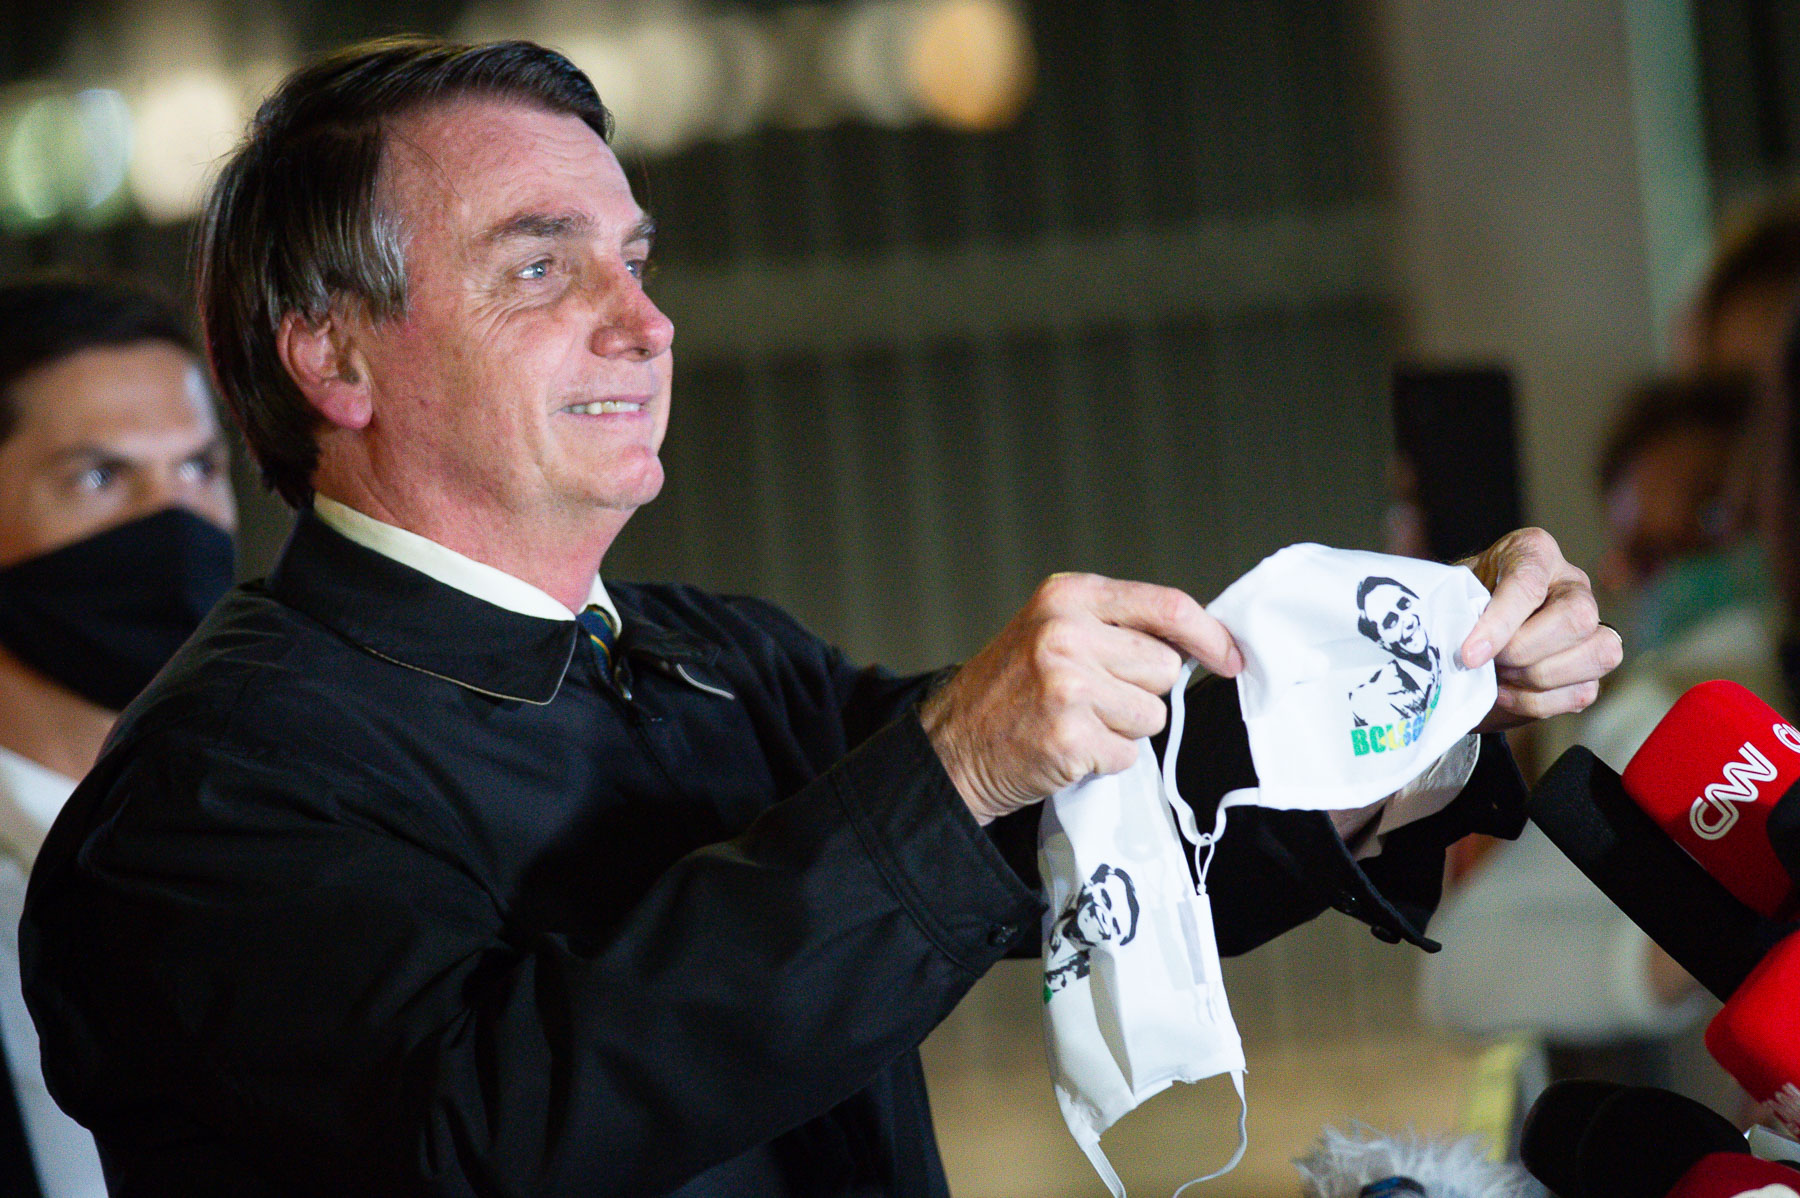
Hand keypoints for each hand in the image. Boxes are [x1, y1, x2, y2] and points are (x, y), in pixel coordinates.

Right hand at [919, 573, 1243, 823]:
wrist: (951, 747)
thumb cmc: (1009, 691)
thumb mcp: (1053, 630)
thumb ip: (1116, 626)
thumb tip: (1198, 644)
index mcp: (1068, 596)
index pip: (1167, 606)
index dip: (1208, 636)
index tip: (1229, 657)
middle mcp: (1066, 633)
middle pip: (1163, 668)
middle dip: (1140, 691)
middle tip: (1092, 698)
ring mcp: (1066, 685)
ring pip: (1152, 715)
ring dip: (1123, 729)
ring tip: (1076, 722)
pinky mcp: (1069, 736)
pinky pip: (1127, 753)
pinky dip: (1103, 760)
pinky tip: (1066, 748)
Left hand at [1460, 528, 1623, 731]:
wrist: (1468, 625)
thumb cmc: (1460, 603)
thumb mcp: (1452, 593)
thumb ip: (1457, 608)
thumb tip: (1461, 646)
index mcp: (1534, 552)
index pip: (1527, 583)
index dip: (1499, 624)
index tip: (1469, 655)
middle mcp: (1572, 583)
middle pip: (1576, 618)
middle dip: (1524, 651)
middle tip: (1485, 662)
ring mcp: (1592, 623)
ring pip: (1597, 653)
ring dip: (1536, 678)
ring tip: (1498, 676)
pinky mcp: (1591, 664)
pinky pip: (1582, 691)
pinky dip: (1538, 701)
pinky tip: (1507, 692)